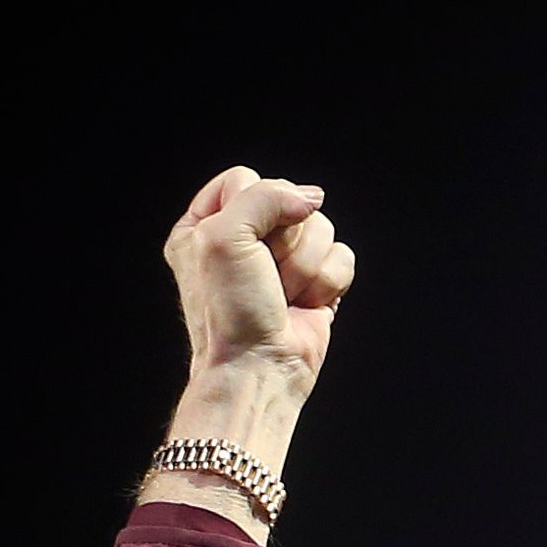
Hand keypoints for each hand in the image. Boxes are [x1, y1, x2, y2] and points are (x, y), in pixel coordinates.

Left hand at [163, 166, 355, 398]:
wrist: (257, 367)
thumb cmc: (229, 312)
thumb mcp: (224, 236)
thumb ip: (264, 195)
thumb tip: (310, 198)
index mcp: (203, 228)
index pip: (243, 178)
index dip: (253, 204)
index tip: (242, 242)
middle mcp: (242, 242)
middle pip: (289, 201)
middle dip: (284, 241)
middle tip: (264, 276)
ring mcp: (281, 262)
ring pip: (321, 227)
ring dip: (304, 266)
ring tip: (282, 296)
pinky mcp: (315, 281)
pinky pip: (342, 254)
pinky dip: (327, 282)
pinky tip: (304, 305)